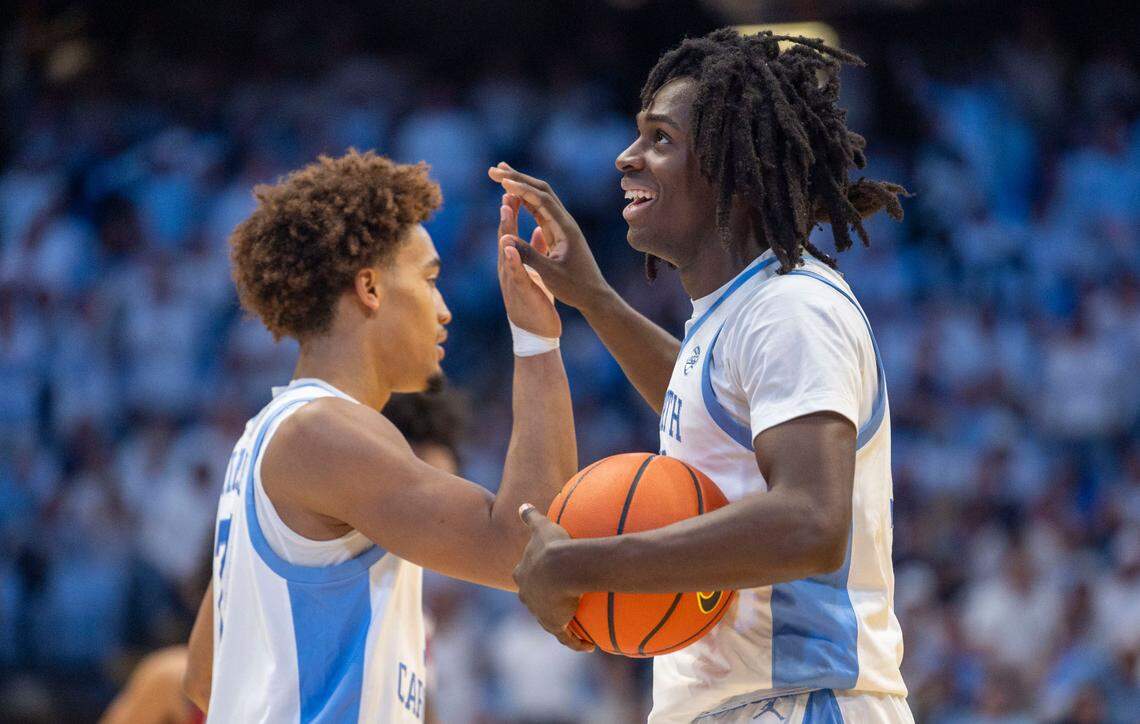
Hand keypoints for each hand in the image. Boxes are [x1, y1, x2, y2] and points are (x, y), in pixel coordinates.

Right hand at [488, 163, 610, 312]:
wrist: (594, 297)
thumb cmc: (575, 288)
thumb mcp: (550, 274)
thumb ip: (529, 255)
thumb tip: (505, 239)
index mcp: (564, 228)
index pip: (542, 199)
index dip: (521, 188)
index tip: (501, 180)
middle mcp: (564, 222)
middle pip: (541, 191)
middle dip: (518, 179)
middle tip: (495, 169)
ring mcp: (561, 226)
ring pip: (540, 198)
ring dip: (521, 185)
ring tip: (501, 176)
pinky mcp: (557, 233)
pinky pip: (539, 210)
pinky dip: (525, 200)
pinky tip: (514, 196)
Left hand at [497, 195, 559, 337]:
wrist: (535, 338)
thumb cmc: (532, 316)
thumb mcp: (525, 291)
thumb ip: (516, 267)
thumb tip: (507, 244)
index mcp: (510, 268)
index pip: (506, 236)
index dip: (507, 216)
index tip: (507, 195)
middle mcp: (511, 267)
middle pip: (508, 234)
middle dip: (509, 212)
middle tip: (509, 189)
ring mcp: (520, 272)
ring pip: (517, 240)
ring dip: (518, 220)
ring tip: (519, 202)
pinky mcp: (530, 277)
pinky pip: (531, 252)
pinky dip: (534, 238)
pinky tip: (540, 231)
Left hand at [513, 504, 594, 652]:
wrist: (560, 568)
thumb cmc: (552, 546)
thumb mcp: (542, 527)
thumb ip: (531, 517)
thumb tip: (523, 504)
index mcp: (523, 574)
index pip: (525, 577)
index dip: (534, 577)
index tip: (544, 578)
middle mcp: (527, 595)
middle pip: (535, 599)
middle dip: (544, 601)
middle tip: (559, 602)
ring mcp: (540, 611)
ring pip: (550, 619)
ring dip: (562, 622)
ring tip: (574, 625)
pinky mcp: (554, 624)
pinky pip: (566, 637)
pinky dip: (576, 642)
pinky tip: (587, 646)